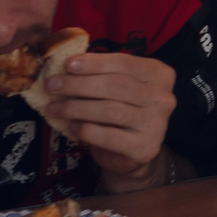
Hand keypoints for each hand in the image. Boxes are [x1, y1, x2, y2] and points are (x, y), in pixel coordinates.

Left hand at [40, 51, 176, 182]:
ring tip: (54, 107)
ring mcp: (157, 124)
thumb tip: (67, 65)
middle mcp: (164, 98)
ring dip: (76, 107)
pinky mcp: (145, 147)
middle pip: (117, 85)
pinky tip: (71, 126)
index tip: (67, 65)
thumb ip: (101, 74)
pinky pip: (109, 136)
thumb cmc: (121, 111)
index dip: (95, 63)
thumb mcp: (116, 86)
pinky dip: (86, 129)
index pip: (125, 63)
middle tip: (52, 86)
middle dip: (79, 85)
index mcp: (159, 75)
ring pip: (111, 110)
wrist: (131, 153)